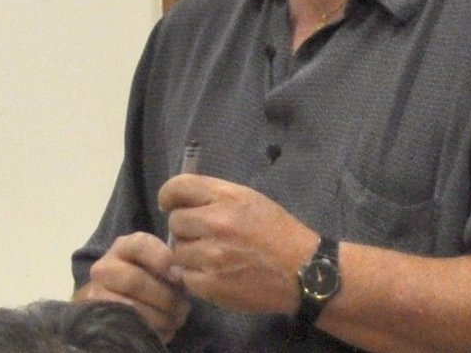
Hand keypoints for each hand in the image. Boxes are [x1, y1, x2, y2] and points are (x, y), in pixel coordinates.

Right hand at [79, 231, 191, 341]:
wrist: (116, 298)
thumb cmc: (146, 275)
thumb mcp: (154, 263)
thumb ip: (166, 263)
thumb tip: (178, 275)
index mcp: (124, 247)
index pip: (140, 245)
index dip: (161, 258)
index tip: (178, 276)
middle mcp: (105, 268)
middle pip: (134, 281)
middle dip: (163, 296)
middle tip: (183, 306)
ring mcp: (96, 294)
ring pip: (130, 308)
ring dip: (159, 316)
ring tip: (177, 319)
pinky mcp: (98, 317)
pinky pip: (125, 326)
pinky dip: (149, 329)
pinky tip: (164, 328)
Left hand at [159, 175, 315, 314]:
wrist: (301, 270)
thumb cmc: (277, 230)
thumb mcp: (249, 199)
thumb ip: (216, 197)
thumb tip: (182, 201)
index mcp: (226, 196)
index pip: (178, 187)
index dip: (169, 195)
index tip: (171, 203)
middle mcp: (215, 222)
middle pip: (175, 221)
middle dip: (186, 227)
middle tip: (204, 234)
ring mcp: (211, 255)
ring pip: (177, 250)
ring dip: (190, 253)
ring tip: (213, 255)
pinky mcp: (210, 284)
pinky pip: (184, 276)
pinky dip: (194, 275)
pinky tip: (214, 272)